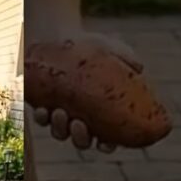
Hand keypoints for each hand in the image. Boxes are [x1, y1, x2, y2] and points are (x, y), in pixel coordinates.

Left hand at [31, 31, 143, 152]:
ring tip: (60, 113)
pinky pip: (42, 119)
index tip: (104, 143)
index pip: (108, 140)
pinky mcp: (42, 105)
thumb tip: (138, 68)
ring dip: (60, 129)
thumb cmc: (94, 46)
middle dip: (80, 138)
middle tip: (78, 124)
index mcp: (103, 115)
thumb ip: (129, 60)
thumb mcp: (115, 50)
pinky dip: (42, 118)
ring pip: (60, 133)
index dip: (107, 146)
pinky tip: (43, 110)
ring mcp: (61, 114)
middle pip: (82, 141)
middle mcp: (82, 119)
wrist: (64, 33)